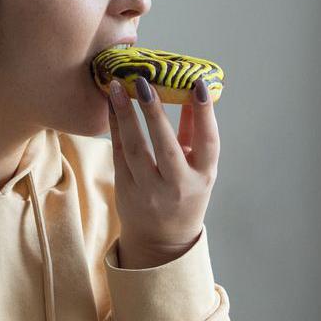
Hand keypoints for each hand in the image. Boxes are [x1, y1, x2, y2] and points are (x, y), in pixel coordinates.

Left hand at [107, 73, 219, 267]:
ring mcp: (150, 191)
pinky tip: (112, 106)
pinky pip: (119, 154)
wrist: (162, 239)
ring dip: (125, 115)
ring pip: (135, 149)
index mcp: (203, 176)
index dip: (205, 113)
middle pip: (166, 146)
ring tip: (117, 87)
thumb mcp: (198, 166)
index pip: (208, 141)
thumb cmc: (184, 193)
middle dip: (154, 112)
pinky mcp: (127, 191)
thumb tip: (191, 91)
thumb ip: (194, 131)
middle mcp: (178, 185)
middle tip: (144, 80)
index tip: (197, 83)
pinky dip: (115, 127)